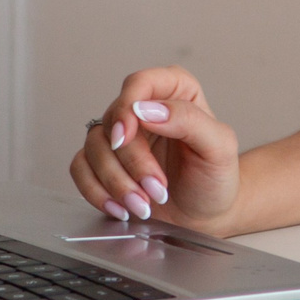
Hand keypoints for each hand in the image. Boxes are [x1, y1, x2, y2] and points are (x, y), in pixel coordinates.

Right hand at [69, 67, 242, 235]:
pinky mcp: (105, 162)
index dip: (126, 109)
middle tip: (156, 189)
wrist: (206, 215)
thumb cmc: (215, 177)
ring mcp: (122, 136)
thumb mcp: (219, 146)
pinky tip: (120, 207)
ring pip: (94, 147)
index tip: (125, 138)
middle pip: (114, 122)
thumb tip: (145, 109)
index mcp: (175, 91)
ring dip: (115, 182)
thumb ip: (188, 120)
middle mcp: (144, 108)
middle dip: (131, 163)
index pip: (139, 83)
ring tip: (143, 205)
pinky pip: (81, 168)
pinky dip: (96, 191)